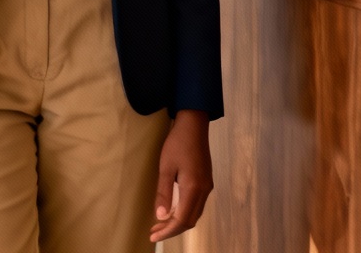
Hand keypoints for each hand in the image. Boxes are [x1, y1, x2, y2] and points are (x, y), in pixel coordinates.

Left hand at [150, 109, 212, 242]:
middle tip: (154, 231)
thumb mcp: (166, 166)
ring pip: (194, 213)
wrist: (194, 124)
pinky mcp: (206, 181)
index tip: (153, 236)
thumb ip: (164, 192)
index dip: (168, 231)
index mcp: (194, 188)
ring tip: (161, 223)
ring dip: (178, 221)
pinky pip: (197, 204)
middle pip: (190, 220)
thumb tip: (161, 216)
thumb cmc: (177, 143)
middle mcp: (204, 190)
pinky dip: (185, 212)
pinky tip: (173, 209)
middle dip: (172, 229)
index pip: (182, 220)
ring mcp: (207, 186)